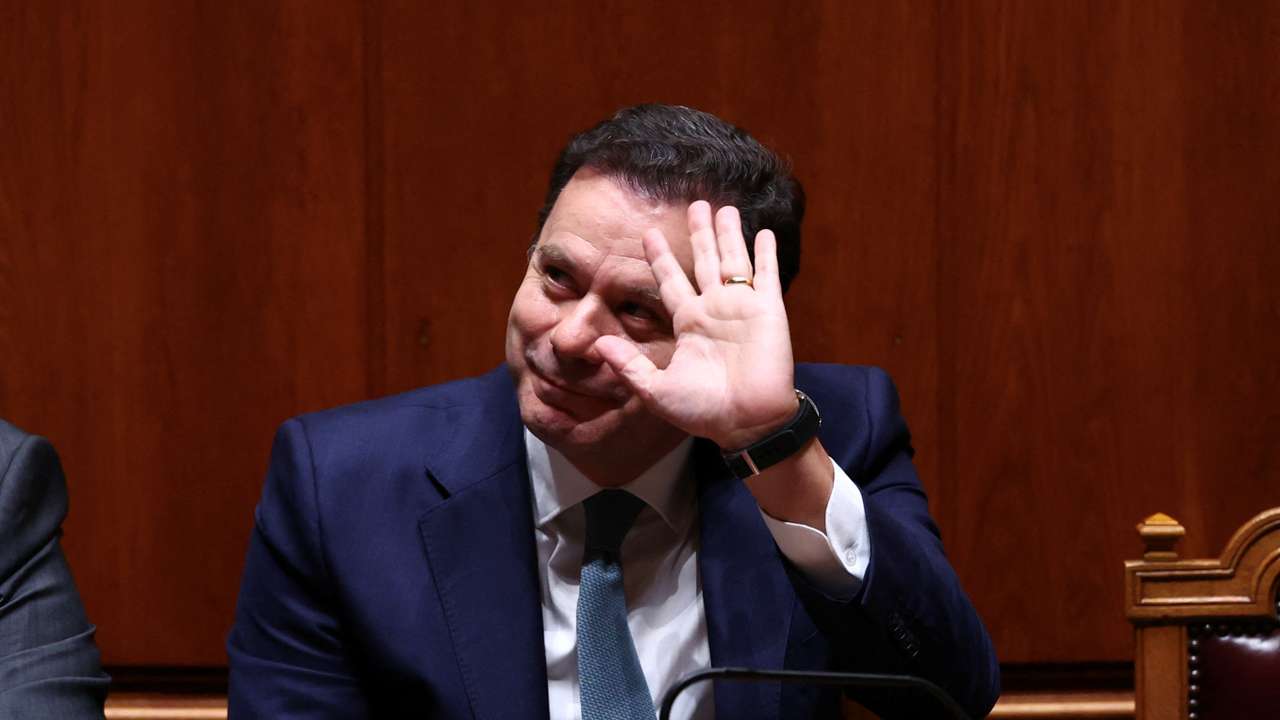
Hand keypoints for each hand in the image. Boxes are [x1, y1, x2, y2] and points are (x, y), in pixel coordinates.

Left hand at [594, 201, 798, 449]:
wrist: (745, 423)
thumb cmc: (703, 411)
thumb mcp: (655, 389)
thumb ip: (628, 364)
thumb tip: (596, 344)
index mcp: (689, 323)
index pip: (671, 281)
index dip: (661, 257)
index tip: (647, 234)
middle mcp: (714, 309)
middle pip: (703, 260)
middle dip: (699, 233)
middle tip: (694, 204)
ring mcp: (742, 308)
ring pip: (733, 260)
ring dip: (729, 234)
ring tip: (724, 207)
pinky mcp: (768, 311)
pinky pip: (767, 276)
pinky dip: (766, 253)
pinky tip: (764, 232)